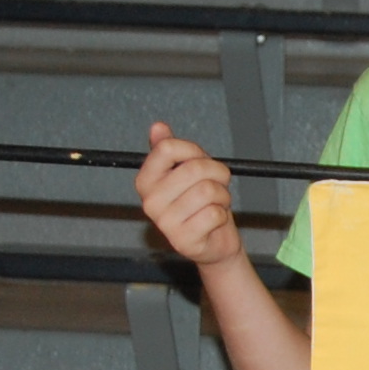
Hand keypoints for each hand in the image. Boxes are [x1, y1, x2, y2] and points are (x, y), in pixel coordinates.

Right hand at [135, 123, 243, 269]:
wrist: (213, 242)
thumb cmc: (200, 203)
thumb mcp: (186, 172)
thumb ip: (169, 150)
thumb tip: (158, 127)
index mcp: (145, 180)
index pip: (168, 149)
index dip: (194, 150)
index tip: (202, 160)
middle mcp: (150, 201)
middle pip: (193, 169)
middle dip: (217, 173)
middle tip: (219, 183)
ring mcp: (164, 223)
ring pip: (208, 191)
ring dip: (223, 195)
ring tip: (217, 203)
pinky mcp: (183, 241)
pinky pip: (214, 214)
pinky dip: (223, 214)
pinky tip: (214, 221)